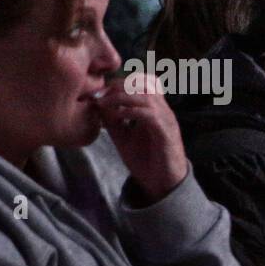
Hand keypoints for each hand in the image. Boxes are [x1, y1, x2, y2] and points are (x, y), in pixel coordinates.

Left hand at [85, 73, 188, 203]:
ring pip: (146, 95)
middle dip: (119, 85)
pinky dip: (130, 111)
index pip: (141, 82)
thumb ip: (113, 120)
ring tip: (104, 103)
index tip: (100, 92)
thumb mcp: (123, 136)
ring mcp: (166, 120)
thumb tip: (98, 104)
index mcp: (154, 109)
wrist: (162, 183)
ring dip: (122, 96)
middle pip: (144, 82)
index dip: (119, 83)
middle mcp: (163, 111)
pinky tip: (116, 116)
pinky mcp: (165, 133)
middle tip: (100, 95)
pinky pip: (149, 114)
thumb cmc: (146, 160)